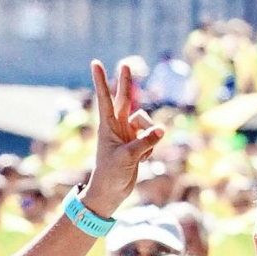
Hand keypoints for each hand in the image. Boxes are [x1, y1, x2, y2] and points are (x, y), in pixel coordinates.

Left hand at [82, 61, 165, 216]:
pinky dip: (150, 149)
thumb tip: (161, 130)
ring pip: (146, 122)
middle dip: (126, 83)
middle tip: (126, 64)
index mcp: (107, 126)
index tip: (95, 63)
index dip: (101, 81)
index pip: (105, 99)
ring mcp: (128, 134)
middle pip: (125, 99)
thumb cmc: (111, 174)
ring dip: (149, 135)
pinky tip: (141, 161)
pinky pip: (152, 138)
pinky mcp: (138, 143)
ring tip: (142, 153)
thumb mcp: (128, 157)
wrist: (112, 192)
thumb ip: (145, 142)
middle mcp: (118, 126)